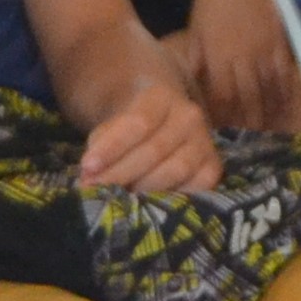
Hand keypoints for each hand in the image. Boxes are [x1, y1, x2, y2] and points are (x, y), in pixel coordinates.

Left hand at [77, 73, 223, 196]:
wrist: (161, 124)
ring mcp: (205, 142)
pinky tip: (149, 203)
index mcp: (161, 96)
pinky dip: (170, 198)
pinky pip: (195, 188)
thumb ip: (102, 145)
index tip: (87, 168)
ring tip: (119, 197)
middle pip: (154, 149)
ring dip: (143, 188)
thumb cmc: (129, 127)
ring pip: (175, 170)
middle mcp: (189, 116)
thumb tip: (91, 176)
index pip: (137, 122)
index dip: (112, 148)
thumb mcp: (111, 124)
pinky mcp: (213, 168)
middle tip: (96, 190)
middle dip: (120, 174)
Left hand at [183, 0, 300, 134]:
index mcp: (214, 55)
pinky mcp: (283, 41)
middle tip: (244, 147)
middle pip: (243, 102)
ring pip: (266, 94)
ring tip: (266, 138)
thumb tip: (194, 86)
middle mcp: (240, 59)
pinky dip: (286, 96)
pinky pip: (285, 76)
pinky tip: (287, 111)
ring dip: (266, 118)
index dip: (219, 121)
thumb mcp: (196, 23)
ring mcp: (264, 52)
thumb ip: (196, 57)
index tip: (217, 138)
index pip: (217, 99)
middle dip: (243, 127)